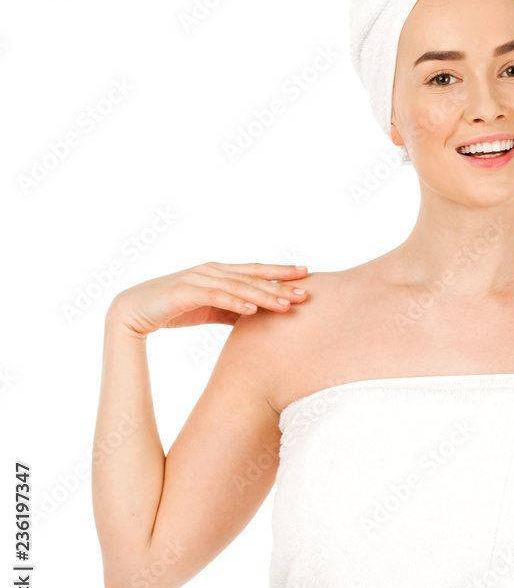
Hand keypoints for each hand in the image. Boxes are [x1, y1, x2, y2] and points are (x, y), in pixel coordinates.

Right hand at [107, 262, 308, 337]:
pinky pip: (214, 296)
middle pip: (252, 276)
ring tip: (286, 305)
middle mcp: (211, 270)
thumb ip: (231, 310)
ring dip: (263, 295)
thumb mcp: (209, 310)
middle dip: (280, 284)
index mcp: (219, 272)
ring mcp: (198, 278)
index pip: (255, 271)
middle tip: (306, 291)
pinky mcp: (184, 291)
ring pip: (237, 285)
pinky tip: (252, 309)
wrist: (132, 312)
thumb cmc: (172, 309)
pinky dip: (234, 301)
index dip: (280, 272)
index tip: (306, 274)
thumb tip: (256, 317)